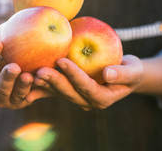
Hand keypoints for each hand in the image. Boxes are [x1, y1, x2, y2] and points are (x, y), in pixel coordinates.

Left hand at [26, 55, 143, 109]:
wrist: (121, 74)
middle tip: (39, 71)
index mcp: (102, 98)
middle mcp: (86, 101)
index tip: (61, 60)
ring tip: (30, 72)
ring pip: (57, 91)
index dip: (73, 75)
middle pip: (68, 92)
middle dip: (53, 81)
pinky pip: (53, 88)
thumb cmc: (130, 71)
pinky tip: (28, 76)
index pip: (86, 87)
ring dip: (44, 83)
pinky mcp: (68, 90)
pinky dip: (41, 84)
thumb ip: (122, 73)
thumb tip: (108, 74)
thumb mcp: (133, 71)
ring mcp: (75, 97)